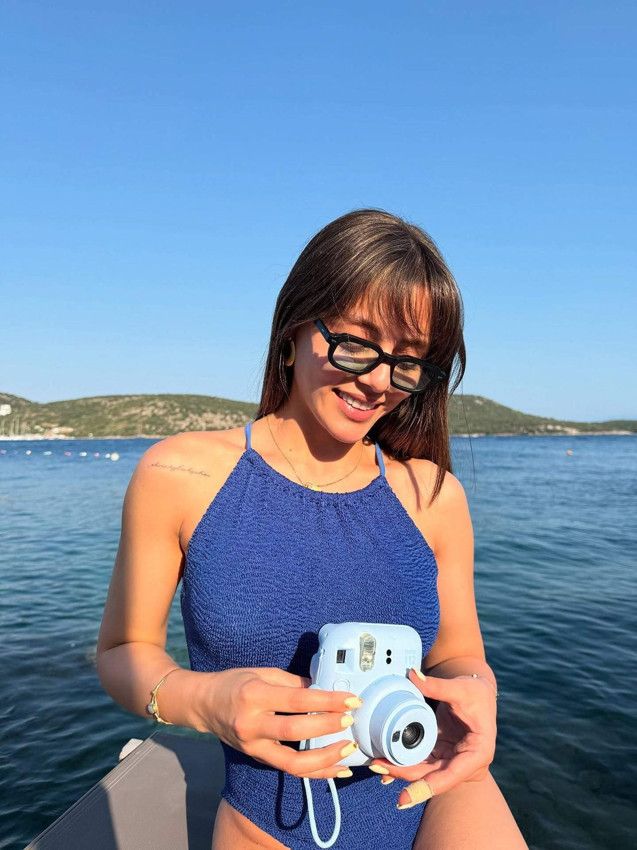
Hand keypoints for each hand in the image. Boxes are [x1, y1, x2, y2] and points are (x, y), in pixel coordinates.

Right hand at [199, 666, 362, 778]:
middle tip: (350, 721)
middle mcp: (252, 724)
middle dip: (327, 727)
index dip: (327, 701)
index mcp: (254, 695)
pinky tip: (337, 769)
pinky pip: (290, 770)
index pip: (297, 700)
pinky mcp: (257, 758)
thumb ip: (293, 682)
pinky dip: (316, 773)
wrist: (204, 705)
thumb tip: (324, 689)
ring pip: (293, 763)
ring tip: (348, 749)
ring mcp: (253, 746)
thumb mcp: (263, 673)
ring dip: (325, 759)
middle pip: (295, 732)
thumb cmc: (235, 683)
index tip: (351, 700)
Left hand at [369, 668, 496, 808]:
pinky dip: (405, 763)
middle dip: (405, 775)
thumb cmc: (476, 692)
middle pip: (432, 776)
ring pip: (425, 772)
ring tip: (377, 766)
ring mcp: (453, 760)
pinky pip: (422, 762)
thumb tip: (412, 675)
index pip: (451, 775)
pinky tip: (386, 766)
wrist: (478, 692)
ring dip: (401, 770)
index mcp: (478, 752)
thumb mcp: (460, 688)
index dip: (427, 787)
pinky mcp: (442, 754)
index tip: (405, 797)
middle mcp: (466, 763)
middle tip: (378, 768)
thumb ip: (436, 685)